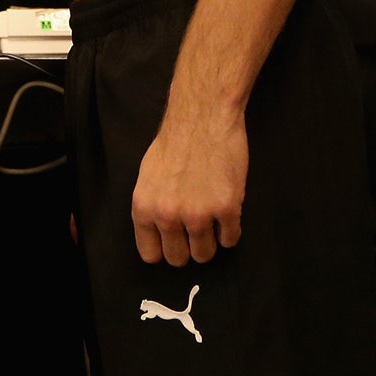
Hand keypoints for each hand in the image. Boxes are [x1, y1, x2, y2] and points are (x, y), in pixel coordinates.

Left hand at [130, 107, 245, 266]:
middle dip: (188, 248)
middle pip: (179, 258)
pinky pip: (230, 239)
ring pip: (205, 254)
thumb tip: (159, 233)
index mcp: (144, 208)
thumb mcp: (148, 176)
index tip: (175, 242)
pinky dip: (230, 232)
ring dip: (210, 241)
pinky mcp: (227, 208)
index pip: (151, 254)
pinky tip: (228, 216)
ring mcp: (198, 214)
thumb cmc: (175, 142)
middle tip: (196, 232)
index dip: (165, 249)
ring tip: (213, 223)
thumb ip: (152, 206)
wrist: (203, 117)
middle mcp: (168, 215)